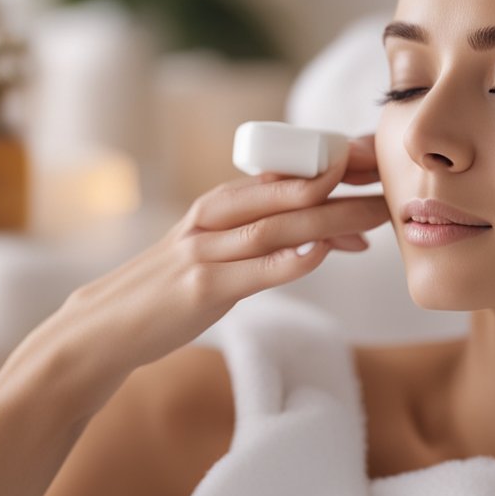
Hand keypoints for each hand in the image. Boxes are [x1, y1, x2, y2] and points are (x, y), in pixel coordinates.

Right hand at [33, 134, 386, 409]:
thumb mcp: (212, 251)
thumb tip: (323, 234)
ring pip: (276, 228)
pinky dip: (288, 261)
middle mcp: (212, 221)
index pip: (282, 178)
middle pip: (287, 198)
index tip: (374, 169)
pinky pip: (252, 271)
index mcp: (217, 207)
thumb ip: (258, 236)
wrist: (107, 327)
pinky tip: (320, 254)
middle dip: (341, 192)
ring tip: (370, 218)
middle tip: (387, 189)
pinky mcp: (201, 289)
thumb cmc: (169, 289)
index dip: (331, 170)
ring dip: (328, 221)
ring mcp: (204, 253)